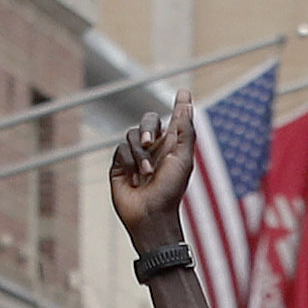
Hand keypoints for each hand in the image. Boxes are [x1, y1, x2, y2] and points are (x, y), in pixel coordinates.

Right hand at [107, 109, 199, 246]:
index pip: (175, 120)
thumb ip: (185, 130)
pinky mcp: (120, 165)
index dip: (180, 106)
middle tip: (150, 143)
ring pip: (132, 135)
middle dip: (148, 128)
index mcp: (173, 146)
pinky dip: (129, 161)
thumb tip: (187, 103)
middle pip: (148, 121)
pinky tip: (135, 178)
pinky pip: (120, 149)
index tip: (184, 93)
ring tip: (147, 174)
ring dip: (140, 154)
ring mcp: (136, 156)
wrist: (150, 214)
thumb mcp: (182, 158)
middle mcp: (155, 148)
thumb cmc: (171, 189)